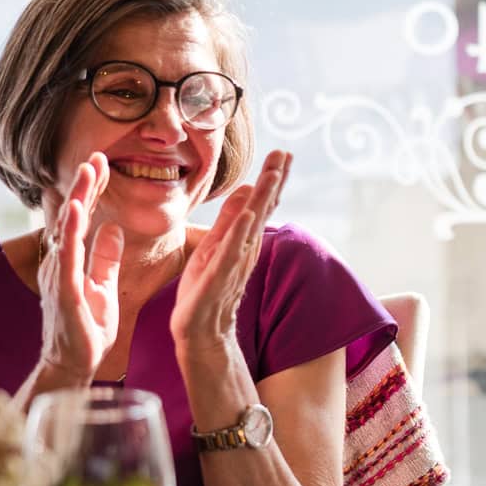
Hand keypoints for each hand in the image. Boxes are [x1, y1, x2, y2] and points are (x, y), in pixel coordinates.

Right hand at [37, 153, 123, 380]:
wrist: (76, 364)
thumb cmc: (87, 328)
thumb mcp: (103, 286)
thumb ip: (106, 258)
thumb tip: (113, 228)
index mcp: (71, 260)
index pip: (82, 217)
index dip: (92, 191)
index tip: (102, 164)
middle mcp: (61, 262)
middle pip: (72, 216)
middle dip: (85, 185)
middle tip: (96, 156)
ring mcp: (61, 275)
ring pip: (68, 229)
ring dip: (78, 199)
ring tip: (88, 171)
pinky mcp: (65, 290)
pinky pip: (67, 256)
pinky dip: (71, 232)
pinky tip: (77, 210)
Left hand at [170, 150, 290, 361]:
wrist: (201, 332)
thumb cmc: (206, 290)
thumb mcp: (214, 247)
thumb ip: (230, 221)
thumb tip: (246, 189)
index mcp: (242, 240)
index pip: (261, 205)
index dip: (272, 180)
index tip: (283, 153)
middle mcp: (243, 249)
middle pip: (261, 209)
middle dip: (273, 181)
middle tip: (284, 153)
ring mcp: (233, 263)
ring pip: (251, 225)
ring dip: (262, 199)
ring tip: (270, 174)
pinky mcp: (218, 278)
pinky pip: (231, 253)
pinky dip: (241, 234)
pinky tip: (249, 216)